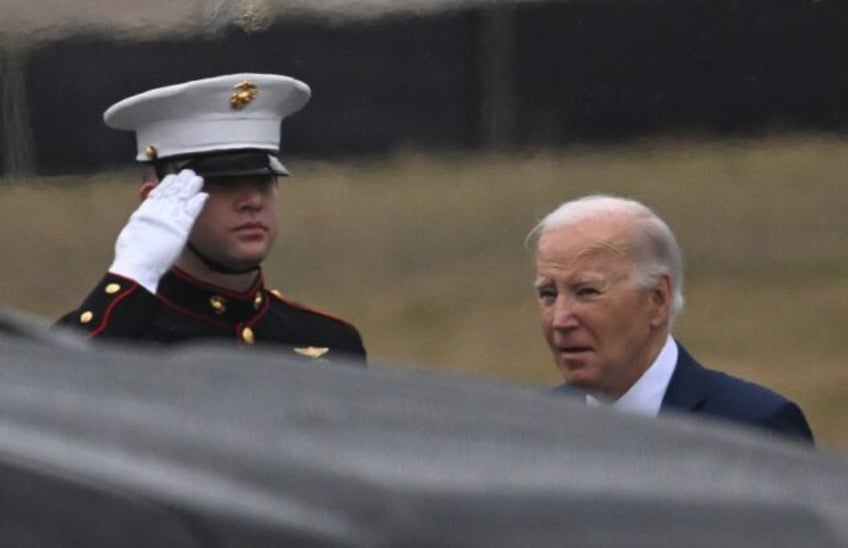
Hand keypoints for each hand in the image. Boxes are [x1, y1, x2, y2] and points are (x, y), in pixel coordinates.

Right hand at [109, 169, 207, 293]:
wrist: (137, 264)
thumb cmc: (131, 253)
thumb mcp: (132, 230)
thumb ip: (141, 219)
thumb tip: (144, 214)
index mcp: (144, 212)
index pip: (158, 193)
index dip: (166, 184)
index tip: (172, 177)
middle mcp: (157, 212)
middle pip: (171, 192)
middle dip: (181, 181)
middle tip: (188, 172)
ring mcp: (169, 219)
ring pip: (182, 198)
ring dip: (191, 187)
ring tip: (198, 179)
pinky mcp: (180, 229)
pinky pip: (191, 212)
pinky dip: (197, 202)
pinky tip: (203, 195)